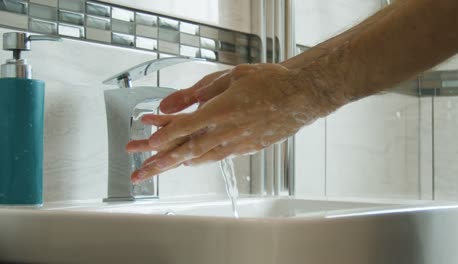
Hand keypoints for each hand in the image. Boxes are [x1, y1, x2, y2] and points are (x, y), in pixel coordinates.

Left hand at [126, 63, 326, 182]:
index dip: (159, 136)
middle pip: (185, 151)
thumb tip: (168, 103)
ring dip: (174, 165)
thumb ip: (196, 92)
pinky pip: (215, 157)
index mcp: (219, 111)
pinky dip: (197, 160)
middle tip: (138, 174)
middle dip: (157, 163)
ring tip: (155, 170)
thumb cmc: (268, 82)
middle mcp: (225, 132)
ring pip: (199, 159)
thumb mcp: (228, 77)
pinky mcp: (246, 149)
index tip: (142, 143)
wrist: (300, 96)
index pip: (181, 128)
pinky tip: (188, 162)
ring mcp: (236, 144)